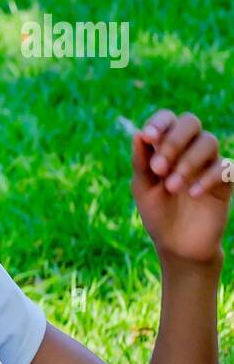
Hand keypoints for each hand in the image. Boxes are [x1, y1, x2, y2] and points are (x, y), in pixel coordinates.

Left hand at [131, 110, 230, 266]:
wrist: (177, 246)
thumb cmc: (156, 212)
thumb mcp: (142, 188)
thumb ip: (140, 162)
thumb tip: (138, 134)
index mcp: (165, 144)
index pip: (167, 118)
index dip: (159, 122)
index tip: (148, 137)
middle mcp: (188, 149)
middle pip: (191, 121)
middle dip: (174, 140)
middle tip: (159, 168)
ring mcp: (208, 164)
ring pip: (208, 141)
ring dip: (188, 161)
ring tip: (172, 187)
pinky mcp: (224, 182)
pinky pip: (225, 166)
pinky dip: (208, 177)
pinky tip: (193, 194)